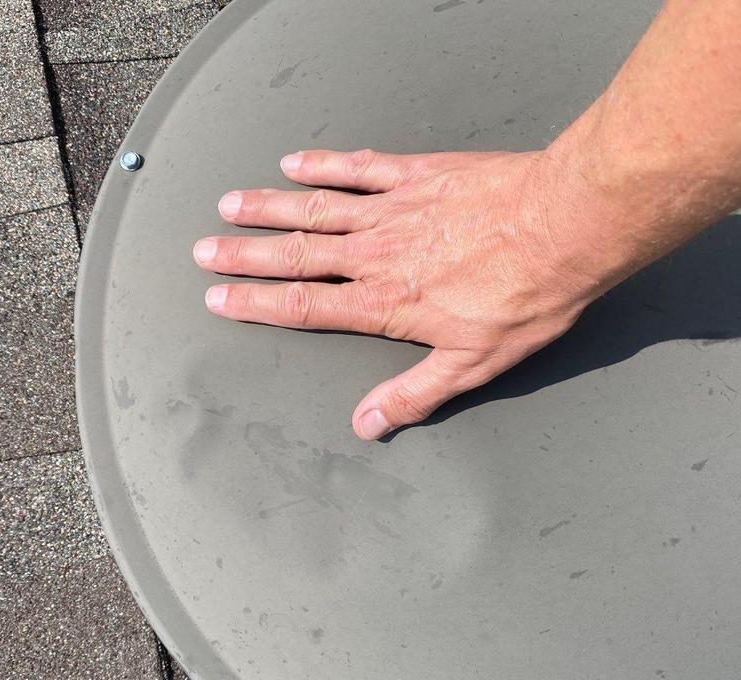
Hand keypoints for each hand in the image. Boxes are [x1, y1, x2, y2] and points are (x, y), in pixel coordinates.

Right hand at [192, 147, 615, 439]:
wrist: (567, 226)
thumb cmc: (525, 296)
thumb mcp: (472, 365)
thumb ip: (413, 394)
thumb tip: (367, 425)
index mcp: (384, 303)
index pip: (303, 306)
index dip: (256, 305)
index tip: (218, 299)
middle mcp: (376, 255)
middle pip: (296, 255)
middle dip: (245, 255)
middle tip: (204, 251)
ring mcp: (394, 210)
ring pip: (316, 208)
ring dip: (270, 207)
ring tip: (230, 206)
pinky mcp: (418, 175)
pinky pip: (360, 168)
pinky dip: (325, 166)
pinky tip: (296, 162)